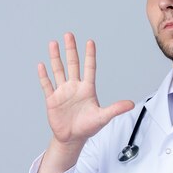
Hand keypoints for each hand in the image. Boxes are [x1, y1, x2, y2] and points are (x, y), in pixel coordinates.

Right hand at [38, 32, 134, 147]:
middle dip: (71, 49)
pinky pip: (47, 85)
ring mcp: (63, 92)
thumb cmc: (88, 127)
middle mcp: (75, 87)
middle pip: (72, 64)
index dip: (89, 55)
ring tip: (53, 43)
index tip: (90, 41)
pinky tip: (41, 65)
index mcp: (87, 89)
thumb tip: (131, 104)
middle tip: (69, 35)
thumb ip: (115, 109)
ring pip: (58, 71)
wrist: (72, 138)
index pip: (89, 68)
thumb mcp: (103, 117)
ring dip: (55, 57)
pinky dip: (44, 76)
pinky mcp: (52, 100)